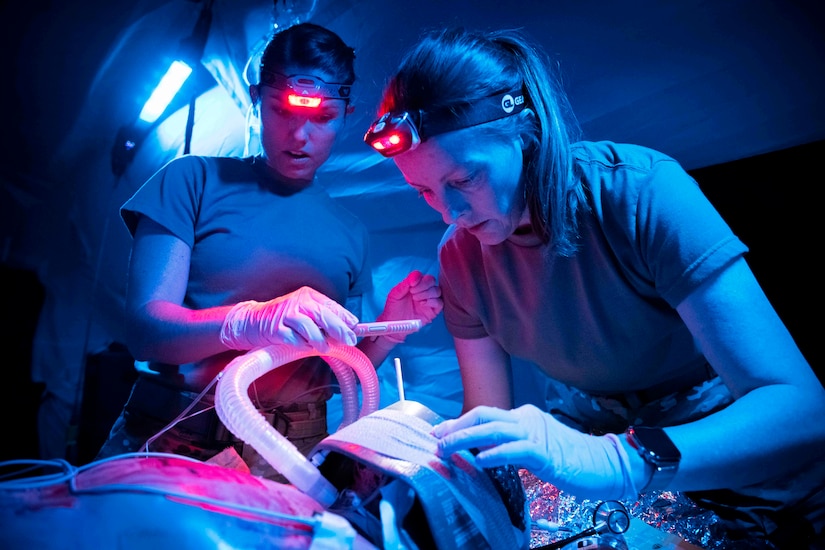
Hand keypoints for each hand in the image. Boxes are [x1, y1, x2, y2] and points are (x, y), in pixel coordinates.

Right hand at [220, 286, 358, 351]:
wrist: (252, 320)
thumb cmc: (285, 319)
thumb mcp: (306, 313)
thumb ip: (324, 319)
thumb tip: (348, 330)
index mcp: (308, 296)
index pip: (331, 305)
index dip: (345, 317)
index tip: (355, 328)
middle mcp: (298, 302)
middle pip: (322, 314)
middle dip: (338, 328)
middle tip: (349, 340)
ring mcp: (285, 315)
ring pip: (308, 326)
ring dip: (319, 339)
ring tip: (325, 348)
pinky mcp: (274, 328)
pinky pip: (292, 338)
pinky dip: (301, 344)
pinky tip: (305, 347)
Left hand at [376, 270, 442, 342]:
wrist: (394, 324)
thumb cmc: (394, 309)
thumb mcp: (395, 294)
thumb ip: (404, 284)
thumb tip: (415, 275)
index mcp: (415, 285)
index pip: (422, 276)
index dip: (418, 279)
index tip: (411, 285)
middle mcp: (423, 291)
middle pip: (431, 281)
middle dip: (423, 285)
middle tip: (413, 293)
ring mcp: (429, 300)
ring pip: (437, 291)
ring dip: (427, 293)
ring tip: (416, 300)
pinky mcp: (433, 310)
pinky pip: (440, 303)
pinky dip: (432, 301)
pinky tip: (423, 304)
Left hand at [431, 404, 637, 500]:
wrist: (606, 464)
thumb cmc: (571, 459)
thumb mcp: (534, 447)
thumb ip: (510, 444)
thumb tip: (480, 451)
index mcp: (524, 416)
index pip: (484, 413)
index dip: (459, 422)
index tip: (439, 432)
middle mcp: (527, 419)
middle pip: (484, 414)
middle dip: (456, 426)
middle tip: (436, 439)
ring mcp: (537, 434)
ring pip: (494, 429)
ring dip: (466, 438)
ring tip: (447, 449)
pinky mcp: (547, 454)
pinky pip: (516, 450)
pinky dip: (495, 454)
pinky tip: (480, 461)